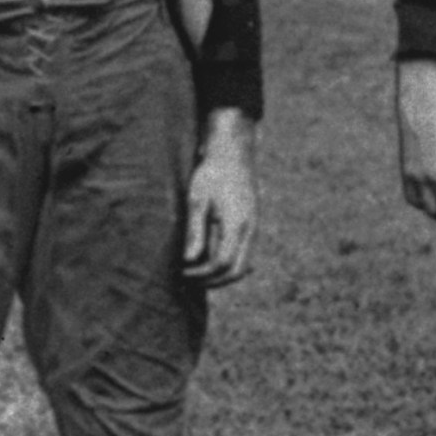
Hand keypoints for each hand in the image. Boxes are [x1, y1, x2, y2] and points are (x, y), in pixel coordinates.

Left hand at [182, 109, 259, 286]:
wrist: (233, 154)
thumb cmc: (211, 174)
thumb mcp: (197, 200)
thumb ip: (195, 232)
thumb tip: (190, 260)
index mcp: (237, 224)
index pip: (221, 263)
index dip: (201, 273)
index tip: (182, 270)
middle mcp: (250, 230)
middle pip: (237, 271)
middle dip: (213, 281)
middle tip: (190, 279)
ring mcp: (253, 228)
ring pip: (242, 265)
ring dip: (220, 274)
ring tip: (197, 271)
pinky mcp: (251, 225)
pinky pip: (243, 254)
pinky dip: (227, 263)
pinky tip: (209, 259)